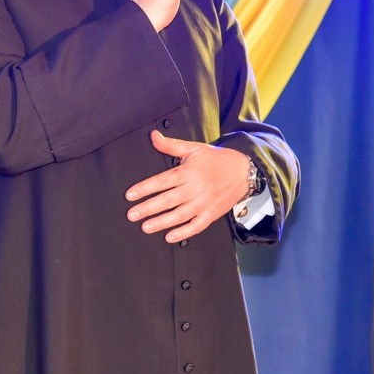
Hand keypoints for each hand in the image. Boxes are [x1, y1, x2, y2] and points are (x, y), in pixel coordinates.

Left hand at [125, 131, 249, 243]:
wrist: (243, 171)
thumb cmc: (216, 159)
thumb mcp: (193, 148)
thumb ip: (171, 146)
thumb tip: (153, 136)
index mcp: (187, 172)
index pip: (162, 182)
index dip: (144, 188)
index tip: (130, 195)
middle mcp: (194, 189)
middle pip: (167, 200)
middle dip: (147, 208)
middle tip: (132, 214)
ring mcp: (203, 203)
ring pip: (179, 215)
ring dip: (161, 222)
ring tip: (145, 227)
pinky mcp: (211, 214)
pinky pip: (196, 226)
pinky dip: (183, 233)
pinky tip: (170, 236)